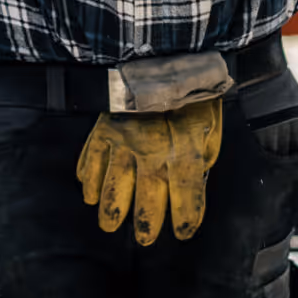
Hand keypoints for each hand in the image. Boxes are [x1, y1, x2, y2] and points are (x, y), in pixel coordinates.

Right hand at [75, 98, 224, 244]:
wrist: (166, 57)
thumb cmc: (192, 98)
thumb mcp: (208, 129)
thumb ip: (198, 160)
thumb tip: (189, 185)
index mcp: (185, 150)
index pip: (186, 194)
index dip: (187, 216)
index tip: (184, 232)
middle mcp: (152, 151)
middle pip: (148, 197)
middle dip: (147, 223)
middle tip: (145, 240)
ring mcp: (124, 141)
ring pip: (114, 184)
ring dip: (112, 208)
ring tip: (110, 224)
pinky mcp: (104, 129)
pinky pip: (91, 160)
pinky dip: (88, 179)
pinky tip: (89, 195)